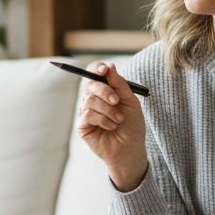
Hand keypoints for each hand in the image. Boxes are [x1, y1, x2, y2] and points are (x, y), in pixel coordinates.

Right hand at [76, 62, 147, 191]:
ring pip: (89, 100)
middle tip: (117, 100)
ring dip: (108, 110)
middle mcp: (93, 100)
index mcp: (105, 91)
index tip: (104, 70)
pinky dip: (102, 120)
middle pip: (90, 85)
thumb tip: (109, 66)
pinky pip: (87, 115)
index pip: (95, 74)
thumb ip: (119, 84)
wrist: (131, 148)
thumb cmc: (132, 125)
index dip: (97, 69)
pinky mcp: (82, 126)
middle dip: (105, 91)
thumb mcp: (130, 101)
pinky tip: (111, 127)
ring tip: (119, 119)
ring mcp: (86, 112)